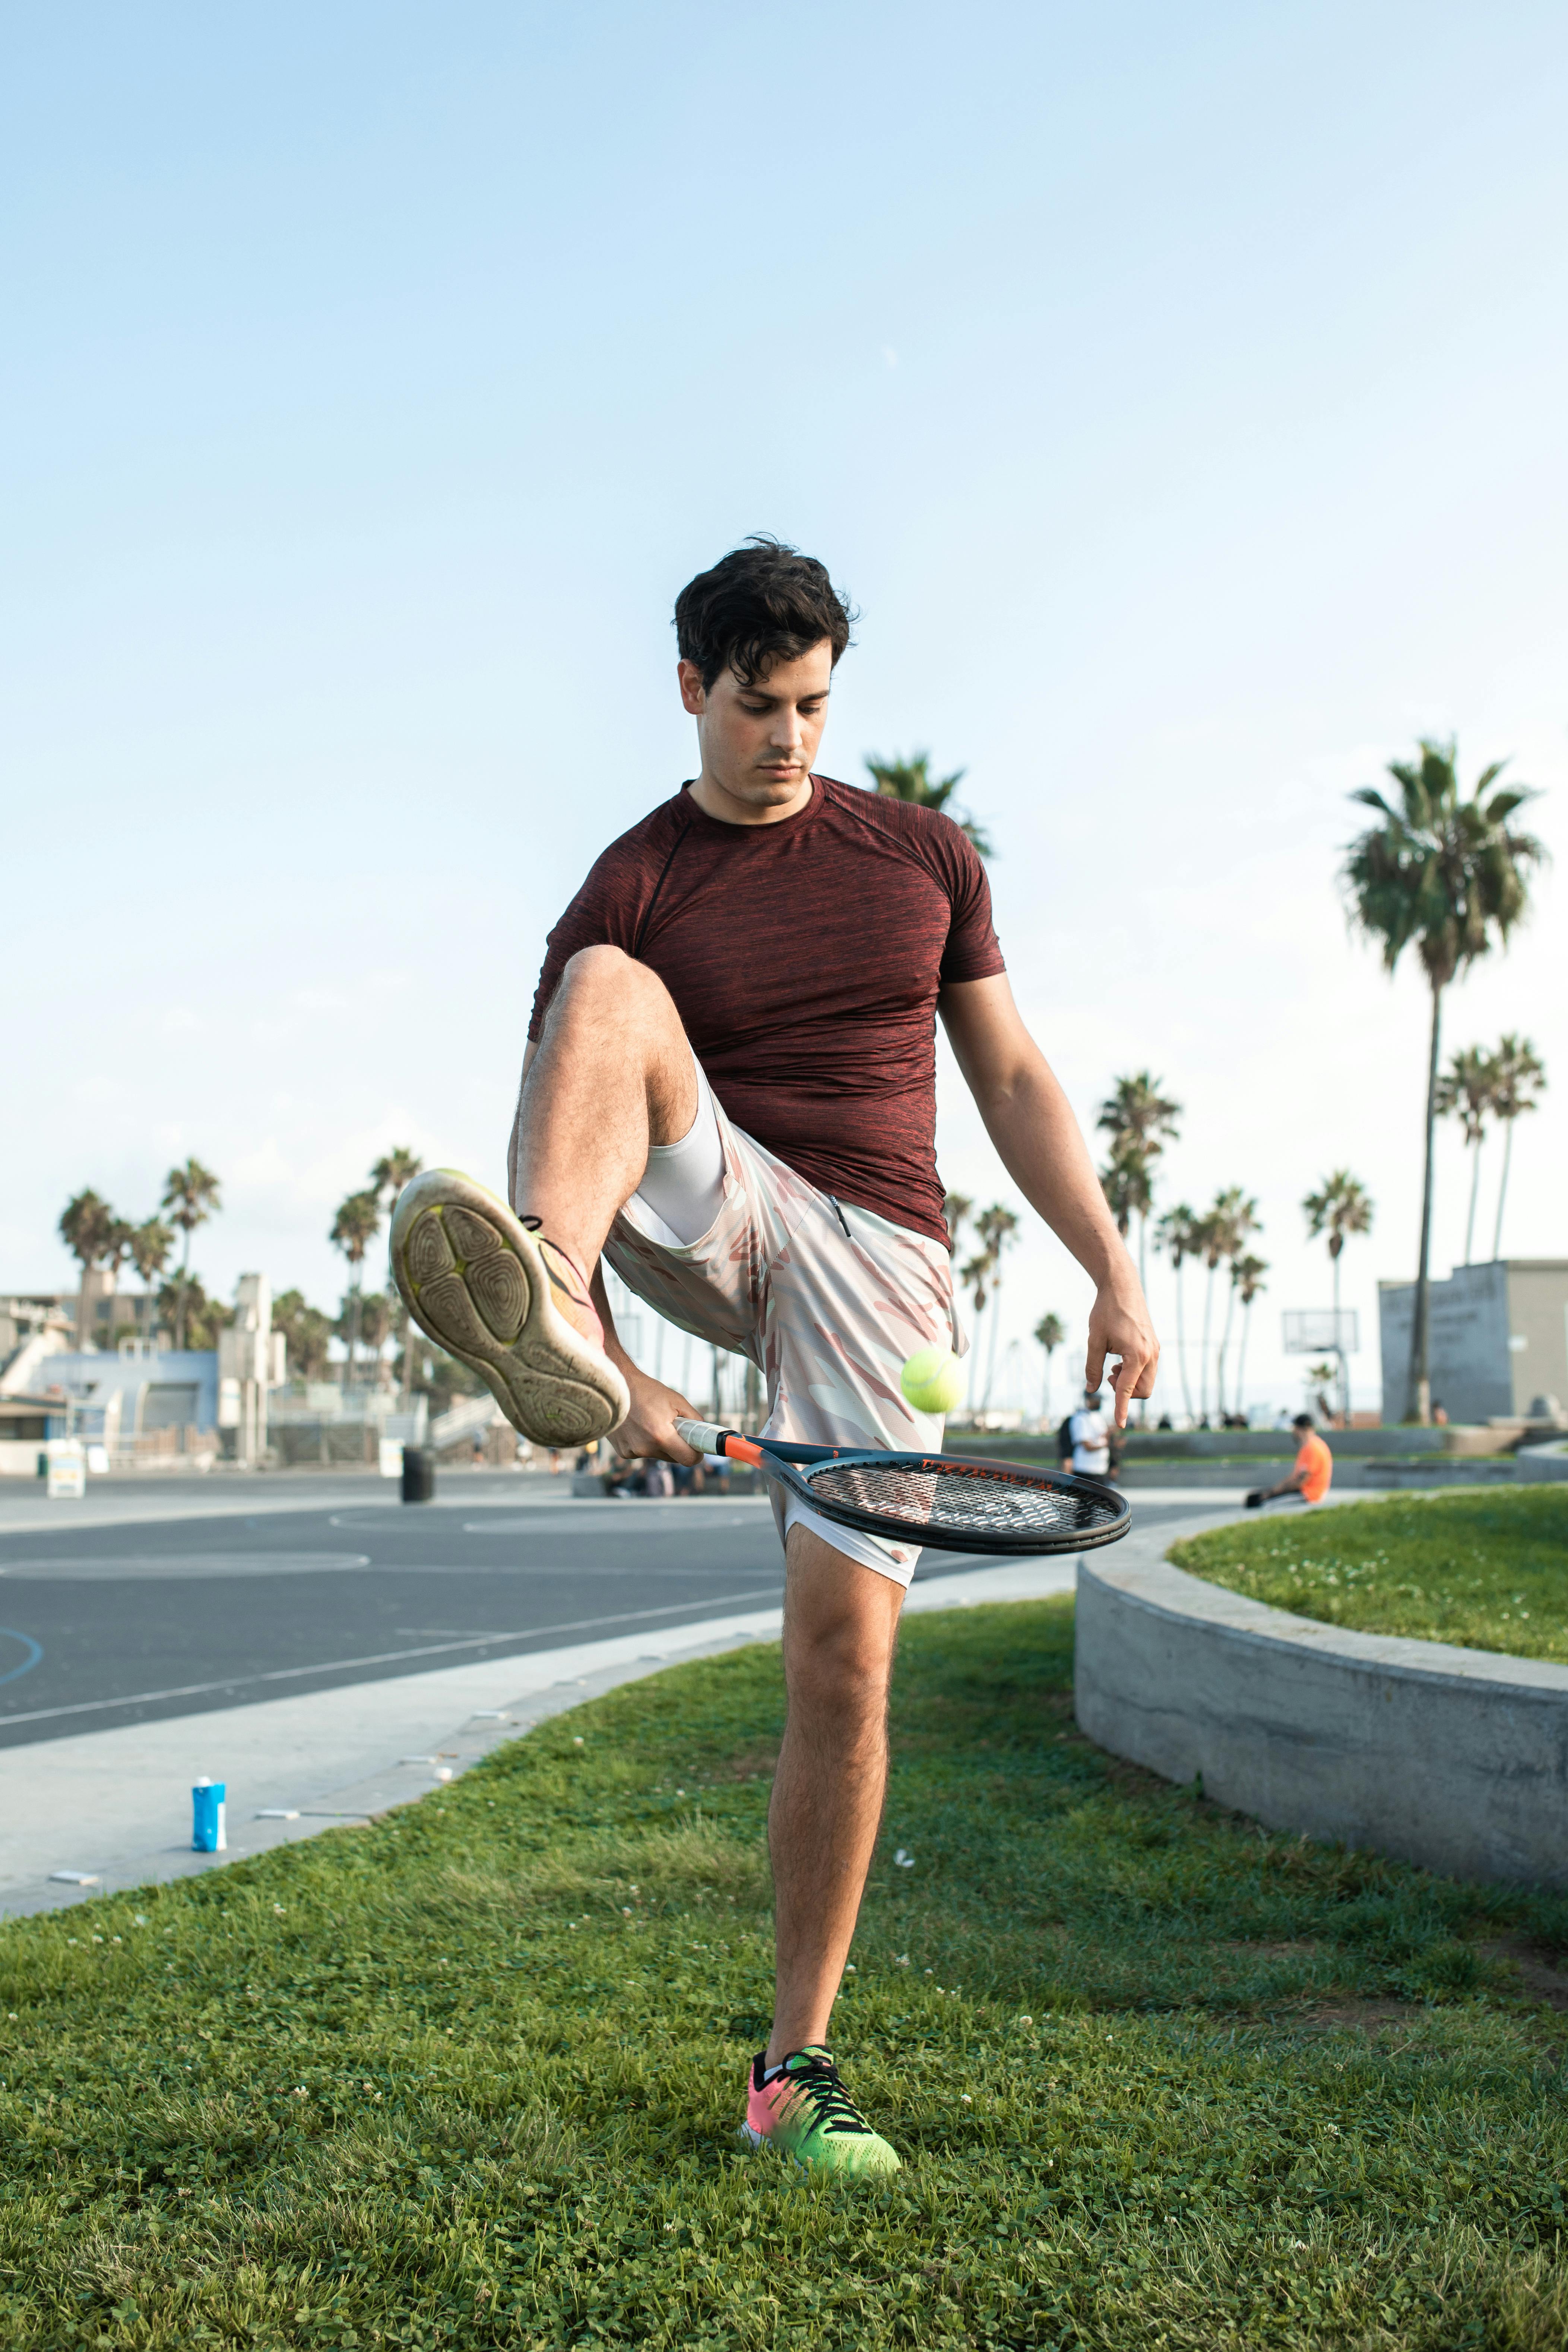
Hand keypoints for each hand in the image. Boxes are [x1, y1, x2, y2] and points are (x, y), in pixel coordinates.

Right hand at [609, 1363, 701, 1463]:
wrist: (616, 1386)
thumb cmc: (648, 1391)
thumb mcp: (677, 1400)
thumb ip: (694, 1419)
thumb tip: (703, 1433)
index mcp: (661, 1436)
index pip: (688, 1459)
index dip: (696, 1454)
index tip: (697, 1448)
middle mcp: (645, 1448)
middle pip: (673, 1458)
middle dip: (678, 1446)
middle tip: (673, 1427)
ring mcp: (632, 1452)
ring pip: (658, 1454)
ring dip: (660, 1443)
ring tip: (652, 1422)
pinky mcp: (623, 1452)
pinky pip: (643, 1452)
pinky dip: (645, 1443)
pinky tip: (638, 1426)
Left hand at [1085, 1281, 1158, 1428]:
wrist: (1122, 1287)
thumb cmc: (1106, 1311)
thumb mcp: (1094, 1341)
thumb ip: (1092, 1368)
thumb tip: (1090, 1390)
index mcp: (1137, 1355)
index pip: (1128, 1390)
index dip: (1122, 1408)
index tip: (1120, 1424)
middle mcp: (1151, 1355)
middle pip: (1143, 1391)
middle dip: (1126, 1393)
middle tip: (1109, 1377)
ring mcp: (1155, 1350)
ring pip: (1147, 1382)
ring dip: (1130, 1382)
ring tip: (1113, 1367)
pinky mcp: (1154, 1346)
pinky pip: (1148, 1370)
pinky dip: (1134, 1373)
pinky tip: (1120, 1360)